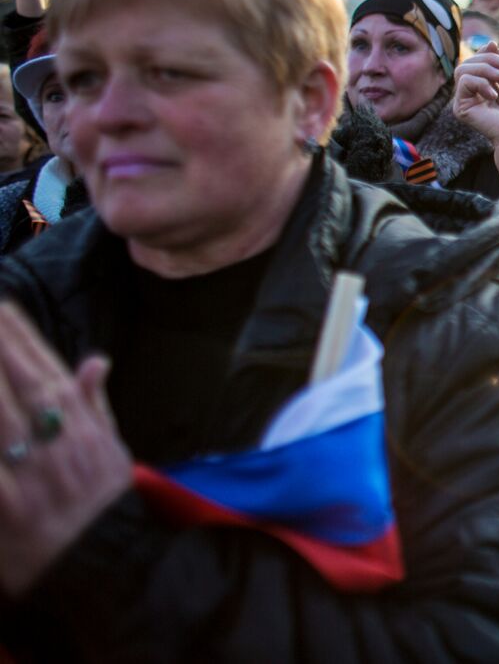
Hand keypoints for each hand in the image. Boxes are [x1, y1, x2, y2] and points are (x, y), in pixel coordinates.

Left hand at [0, 303, 131, 596]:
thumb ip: (95, 406)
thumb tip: (95, 361)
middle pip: (25, 385)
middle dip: (2, 345)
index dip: (26, 338)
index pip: (53, 371)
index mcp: (87, 430)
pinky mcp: (9, 506)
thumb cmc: (104, 507)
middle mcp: (62, 445)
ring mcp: (34, 475)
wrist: (103, 566)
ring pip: (5, 418)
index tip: (5, 307)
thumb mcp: (111, 453)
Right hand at [453, 42, 498, 150]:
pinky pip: (464, 82)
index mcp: (478, 87)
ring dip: (485, 70)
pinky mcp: (460, 109)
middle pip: (466, 63)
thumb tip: (490, 42)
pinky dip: (481, 83)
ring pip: (462, 70)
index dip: (486, 54)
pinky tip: (493, 95)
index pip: (473, 61)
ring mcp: (463, 101)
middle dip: (487, 60)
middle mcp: (468, 94)